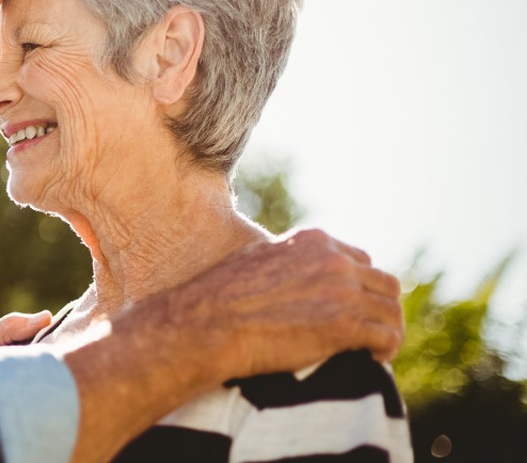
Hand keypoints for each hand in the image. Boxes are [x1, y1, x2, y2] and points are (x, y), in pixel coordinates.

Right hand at [159, 227, 403, 379]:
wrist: (209, 323)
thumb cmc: (219, 295)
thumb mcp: (255, 257)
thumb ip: (284, 257)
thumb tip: (285, 266)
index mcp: (314, 241)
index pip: (359, 260)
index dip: (360, 286)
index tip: (354, 306)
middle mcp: (334, 261)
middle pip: (384, 283)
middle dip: (380, 307)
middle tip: (370, 329)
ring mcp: (342, 292)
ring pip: (391, 310)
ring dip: (387, 330)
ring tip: (377, 349)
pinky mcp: (344, 326)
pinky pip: (386, 337)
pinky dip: (385, 350)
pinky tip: (373, 360)